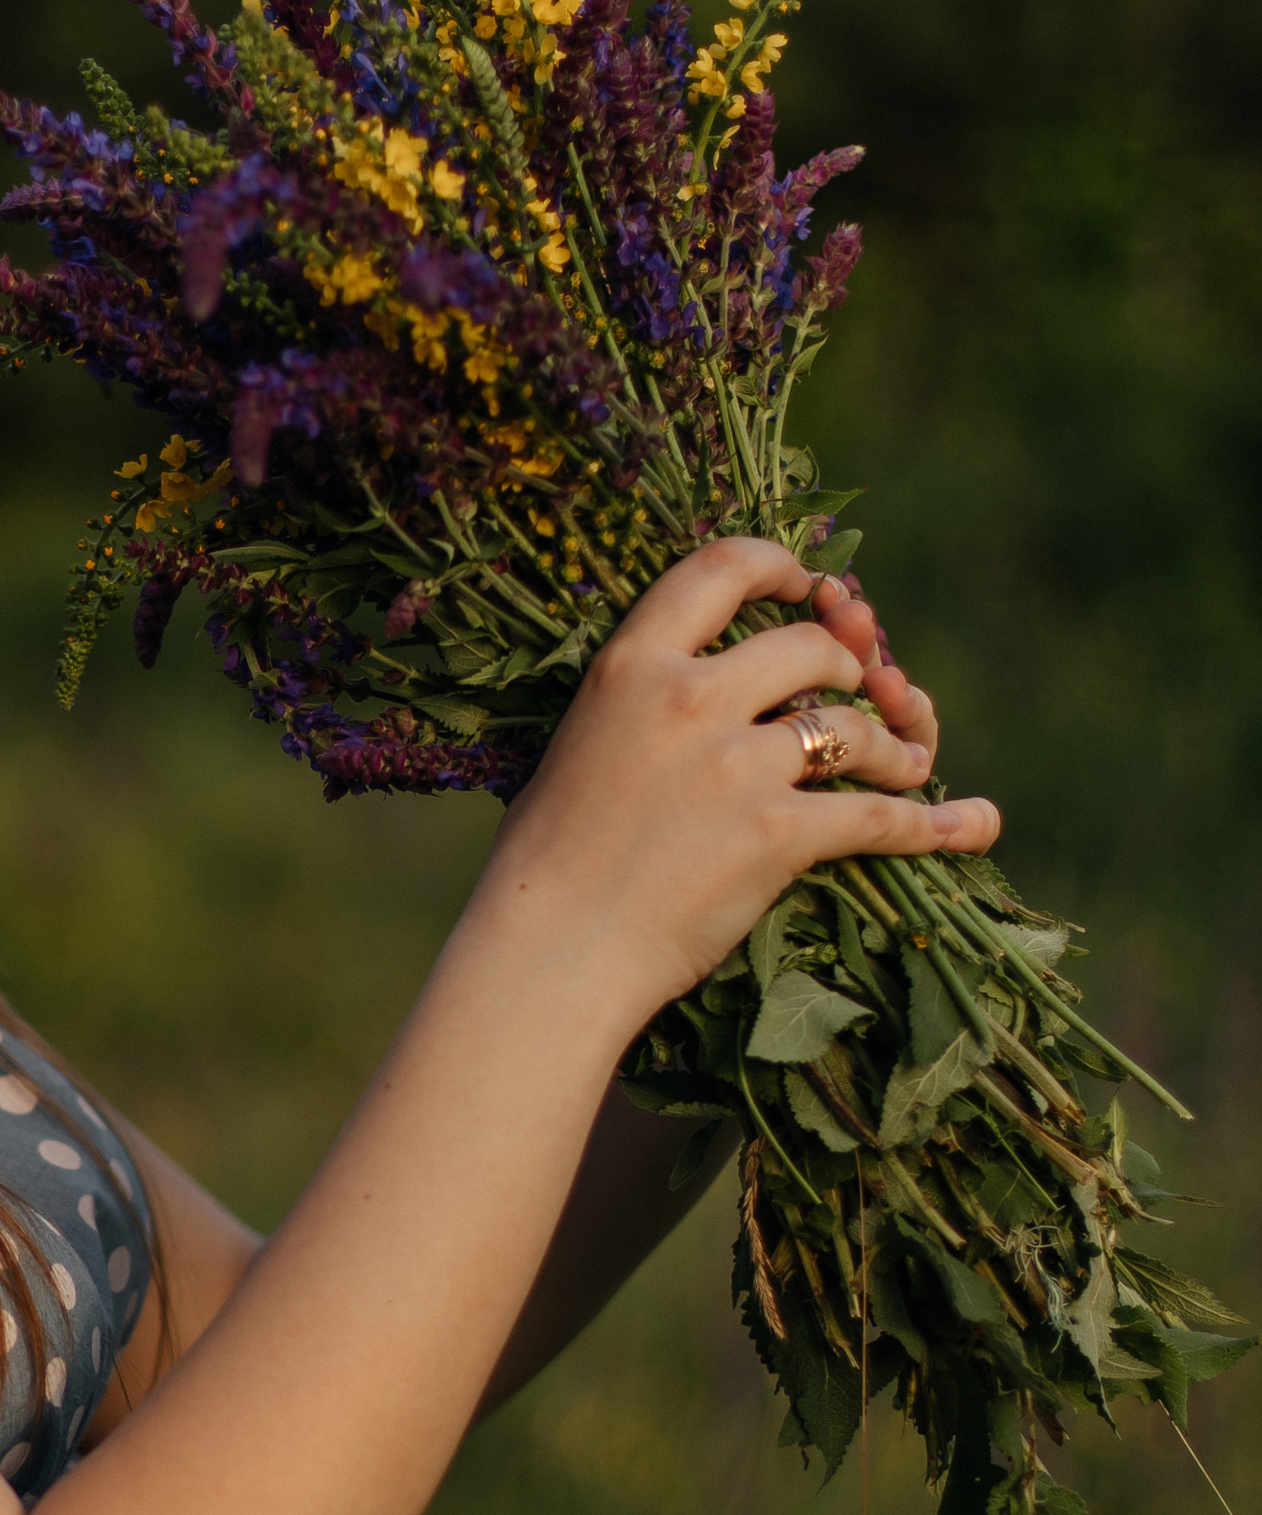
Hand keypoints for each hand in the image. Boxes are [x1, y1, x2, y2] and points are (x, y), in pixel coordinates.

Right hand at [472, 537, 998, 1033]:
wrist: (550, 950)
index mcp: (630, 665)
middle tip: (863, 696)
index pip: (720, 569)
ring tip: (906, 768)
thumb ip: (639, 705)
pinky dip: (934, 823)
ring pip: (852, 728)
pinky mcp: (776, 835)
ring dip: (893, 747)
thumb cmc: (543, 863)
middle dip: (851, 669)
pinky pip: (879, 817)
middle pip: (809, 647)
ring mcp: (736, 765)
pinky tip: (970, 824)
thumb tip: (703, 689)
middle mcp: (689, 698)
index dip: (781, 565)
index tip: (812, 586)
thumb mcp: (578, 744)